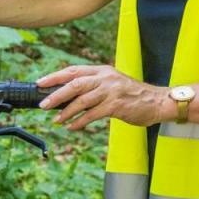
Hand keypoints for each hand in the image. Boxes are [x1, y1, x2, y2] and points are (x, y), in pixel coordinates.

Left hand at [38, 64, 168, 130]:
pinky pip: (93, 114)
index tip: (40, 83)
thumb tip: (67, 96)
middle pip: (75, 84)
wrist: (158, 102)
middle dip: (56, 95)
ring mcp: (112, 91)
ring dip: (66, 111)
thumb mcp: (113, 84)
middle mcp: (107, 78)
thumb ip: (94, 86)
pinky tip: (73, 127)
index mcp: (103, 71)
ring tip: (56, 120)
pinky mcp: (117, 105)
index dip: (55, 76)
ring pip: (82, 100)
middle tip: (43, 104)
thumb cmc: (134, 95)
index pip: (74, 71)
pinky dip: (80, 121)